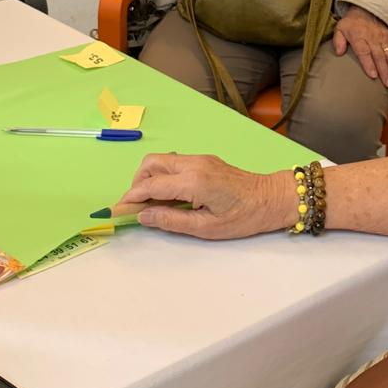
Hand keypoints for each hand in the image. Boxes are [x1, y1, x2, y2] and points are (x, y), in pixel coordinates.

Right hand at [114, 153, 291, 238]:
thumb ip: (171, 221)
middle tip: (135, 208)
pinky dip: (162, 176)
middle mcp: (194, 164)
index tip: (114, 211)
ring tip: (151, 204)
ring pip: (160, 161)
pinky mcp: (204, 160)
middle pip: (150, 164)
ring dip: (148, 179)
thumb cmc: (244, 217)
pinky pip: (173, 163)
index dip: (129, 199)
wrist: (272, 198)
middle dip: (136, 184)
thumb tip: (143, 217)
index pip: (150, 186)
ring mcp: (200, 159)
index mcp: (194, 181)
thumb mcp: (206, 228)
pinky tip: (167, 196)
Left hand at [333, 4, 387, 87]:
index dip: (369, 64)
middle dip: (384, 71)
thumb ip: (338, 41)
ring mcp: (382, 38)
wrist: (366, 9)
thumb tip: (339, 53)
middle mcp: (372, 38)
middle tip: (387, 84)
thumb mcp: (340, 28)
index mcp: (359, 37)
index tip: (373, 75)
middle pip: (379, 56)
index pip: (364, 52)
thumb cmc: (352, 23)